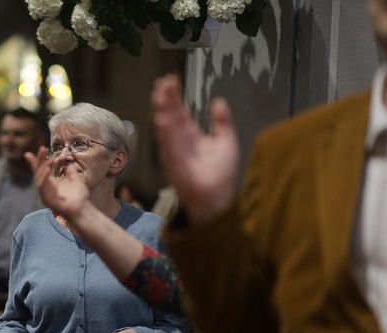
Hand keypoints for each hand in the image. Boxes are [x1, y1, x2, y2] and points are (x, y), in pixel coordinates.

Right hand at [25, 148, 89, 220]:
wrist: (83, 210)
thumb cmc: (80, 198)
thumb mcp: (75, 180)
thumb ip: (71, 171)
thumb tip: (69, 163)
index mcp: (52, 183)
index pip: (42, 169)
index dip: (39, 160)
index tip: (37, 150)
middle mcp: (46, 188)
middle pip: (39, 171)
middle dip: (39, 160)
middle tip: (42, 149)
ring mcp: (45, 194)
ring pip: (39, 178)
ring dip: (42, 168)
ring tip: (49, 160)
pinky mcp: (46, 200)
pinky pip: (42, 187)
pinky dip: (43, 178)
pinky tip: (47, 170)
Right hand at [151, 74, 239, 224]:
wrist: (219, 198)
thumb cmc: (221, 174)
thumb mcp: (226, 141)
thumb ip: (222, 122)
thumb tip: (219, 101)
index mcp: (190, 135)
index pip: (179, 111)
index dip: (175, 96)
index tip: (171, 80)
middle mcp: (179, 142)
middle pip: (170, 115)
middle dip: (166, 99)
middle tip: (163, 82)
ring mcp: (174, 153)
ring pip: (166, 128)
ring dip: (162, 111)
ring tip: (160, 94)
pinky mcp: (174, 164)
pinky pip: (168, 146)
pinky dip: (165, 133)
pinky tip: (163, 119)